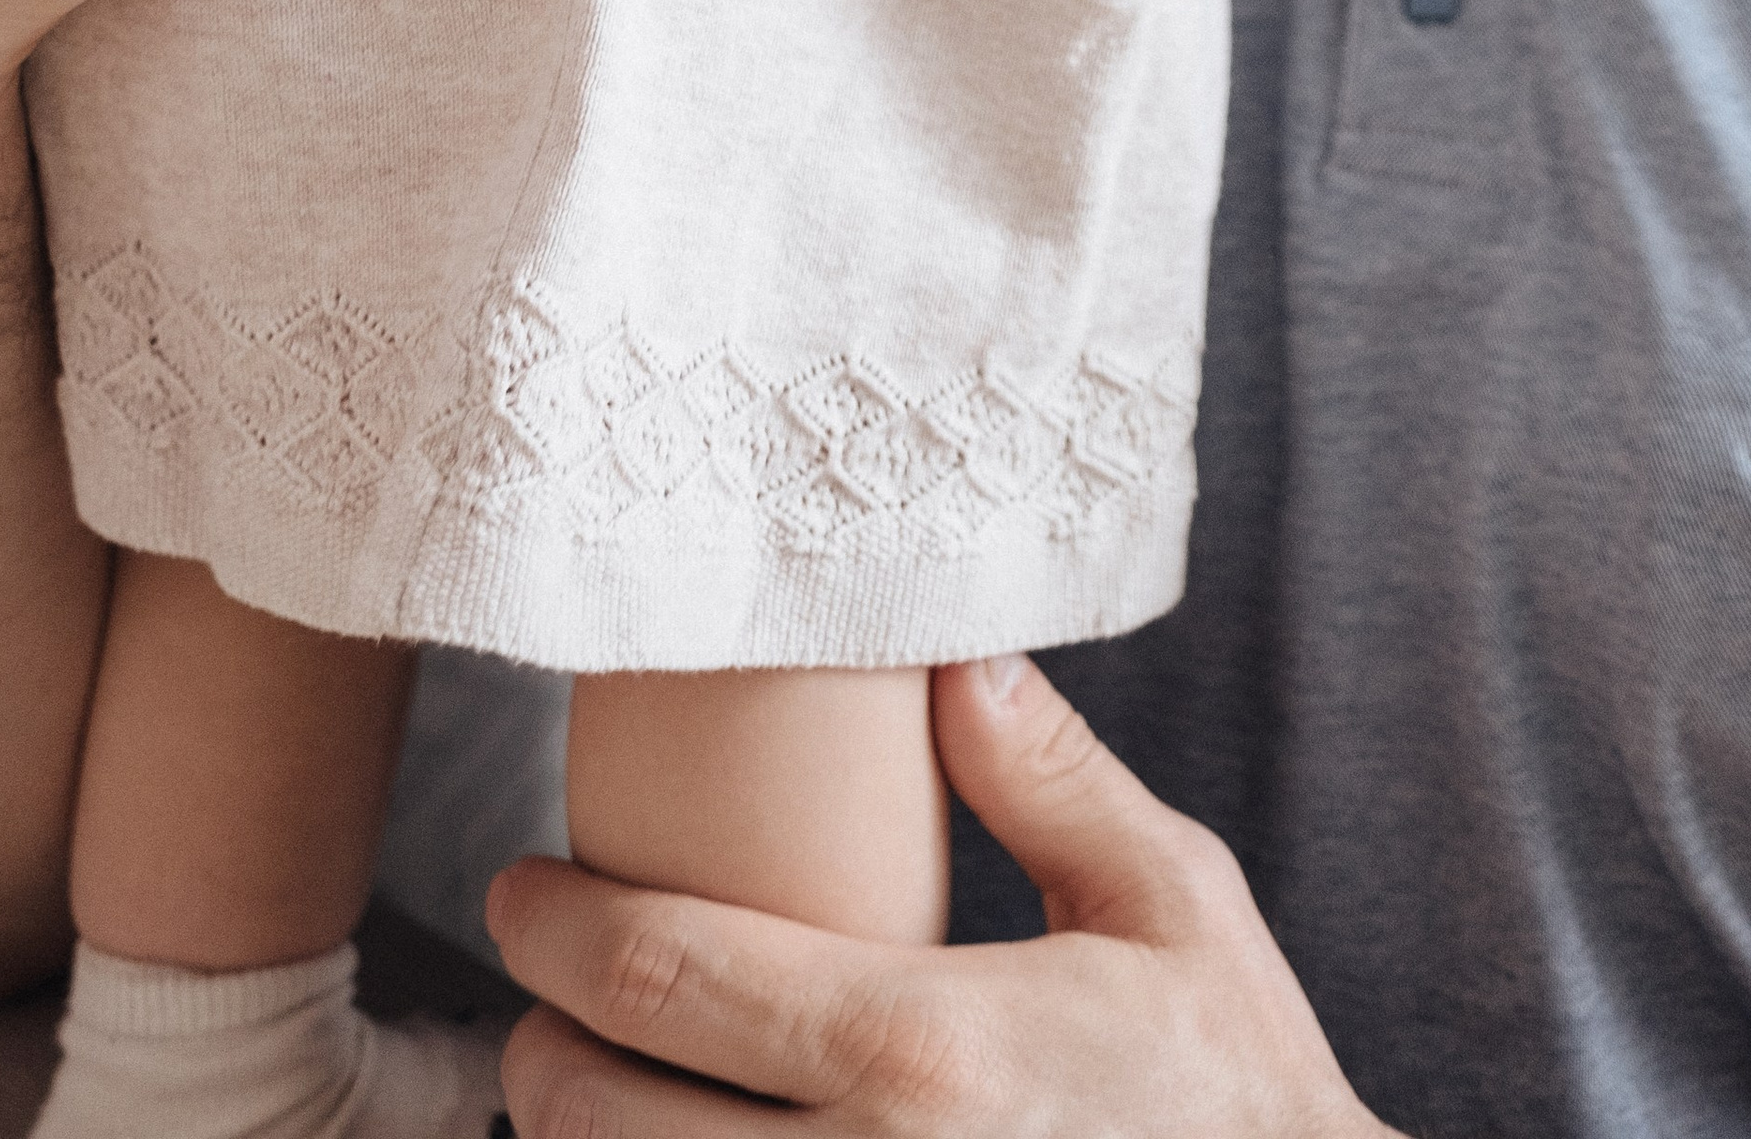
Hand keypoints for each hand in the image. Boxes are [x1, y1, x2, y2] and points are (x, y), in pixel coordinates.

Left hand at [489, 655, 1391, 1136]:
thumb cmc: (1232, 1087)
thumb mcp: (1168, 901)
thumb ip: (1048, 774)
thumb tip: (950, 657)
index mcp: (919, 1047)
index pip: (664, 974)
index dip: (556, 928)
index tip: (518, 890)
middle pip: (596, 1117)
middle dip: (537, 1049)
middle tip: (543, 994)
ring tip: (593, 1086)